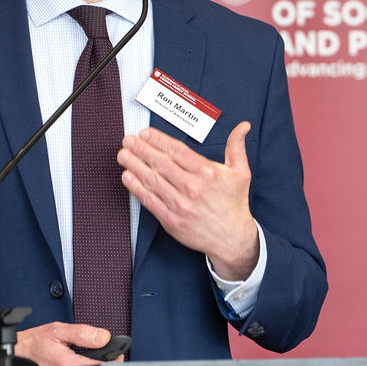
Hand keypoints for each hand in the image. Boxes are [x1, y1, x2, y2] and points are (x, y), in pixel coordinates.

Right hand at [12, 322, 112, 365]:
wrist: (17, 353)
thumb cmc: (33, 342)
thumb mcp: (58, 330)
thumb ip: (83, 333)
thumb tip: (104, 337)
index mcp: (68, 363)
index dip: (114, 358)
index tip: (118, 350)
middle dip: (106, 360)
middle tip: (108, 349)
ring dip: (96, 363)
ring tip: (94, 352)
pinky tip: (82, 358)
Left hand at [117, 121, 259, 281]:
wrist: (232, 239)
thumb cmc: (234, 204)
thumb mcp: (240, 173)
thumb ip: (237, 147)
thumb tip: (243, 127)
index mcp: (207, 173)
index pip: (177, 151)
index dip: (158, 140)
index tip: (145, 133)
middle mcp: (192, 187)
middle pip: (161, 163)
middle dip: (141, 149)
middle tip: (128, 140)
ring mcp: (180, 205)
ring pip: (152, 180)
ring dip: (134, 165)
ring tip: (123, 155)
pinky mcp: (171, 221)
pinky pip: (150, 201)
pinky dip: (137, 188)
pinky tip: (128, 177)